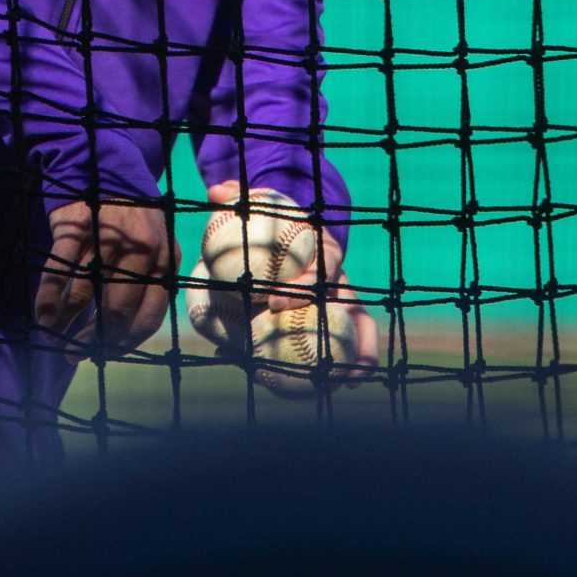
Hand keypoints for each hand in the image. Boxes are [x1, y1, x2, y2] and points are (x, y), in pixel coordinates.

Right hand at [36, 198, 174, 357]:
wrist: (104, 167)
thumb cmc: (129, 220)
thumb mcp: (153, 247)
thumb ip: (147, 284)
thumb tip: (120, 338)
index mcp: (164, 258)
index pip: (148, 316)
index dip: (125, 343)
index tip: (105, 353)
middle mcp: (140, 249)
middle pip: (115, 310)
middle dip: (92, 340)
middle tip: (74, 353)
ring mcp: (107, 236)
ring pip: (83, 294)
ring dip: (64, 322)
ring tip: (52, 335)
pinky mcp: (76, 225)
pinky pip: (58, 271)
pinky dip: (47, 298)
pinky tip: (42, 315)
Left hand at [200, 181, 379, 384]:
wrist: (294, 241)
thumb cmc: (274, 228)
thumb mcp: (260, 212)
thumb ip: (239, 200)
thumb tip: (215, 190)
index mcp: (324, 248)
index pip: (321, 265)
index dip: (302, 285)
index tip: (273, 304)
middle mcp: (341, 276)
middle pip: (349, 301)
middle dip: (339, 328)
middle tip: (316, 359)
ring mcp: (348, 300)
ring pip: (361, 326)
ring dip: (359, 354)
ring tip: (347, 381)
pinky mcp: (347, 321)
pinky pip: (352, 343)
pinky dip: (352, 364)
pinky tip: (340, 387)